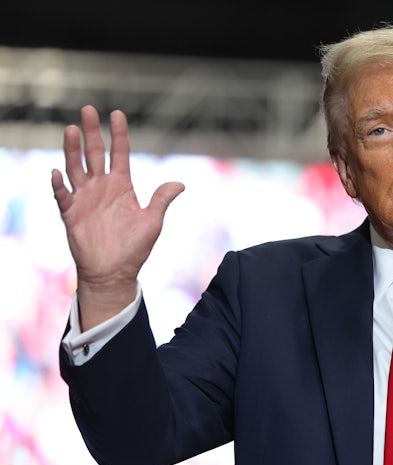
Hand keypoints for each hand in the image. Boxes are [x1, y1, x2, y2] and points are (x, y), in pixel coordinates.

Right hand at [51, 105, 184, 329]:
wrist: (114, 272)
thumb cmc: (134, 248)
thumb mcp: (152, 221)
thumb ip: (161, 200)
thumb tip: (180, 183)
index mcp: (122, 186)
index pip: (120, 153)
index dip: (119, 134)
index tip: (117, 114)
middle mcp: (101, 187)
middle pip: (94, 153)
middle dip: (92, 132)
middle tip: (88, 109)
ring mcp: (85, 198)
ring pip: (75, 167)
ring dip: (72, 149)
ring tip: (72, 129)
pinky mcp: (71, 213)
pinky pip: (62, 195)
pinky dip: (59, 184)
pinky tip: (57, 172)